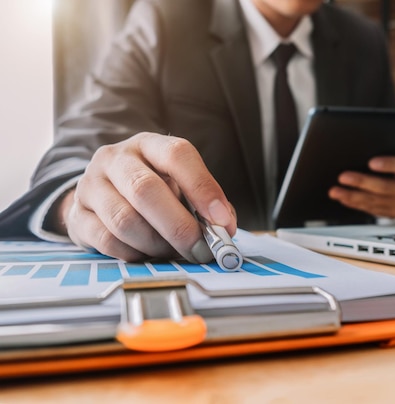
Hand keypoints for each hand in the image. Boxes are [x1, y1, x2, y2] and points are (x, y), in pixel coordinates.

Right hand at [53, 132, 236, 262]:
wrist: (100, 196)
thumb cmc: (153, 191)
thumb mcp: (180, 186)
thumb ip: (205, 204)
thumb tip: (224, 227)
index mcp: (149, 145)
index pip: (177, 154)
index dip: (203, 188)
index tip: (221, 221)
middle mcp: (116, 158)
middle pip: (146, 189)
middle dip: (179, 226)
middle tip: (200, 249)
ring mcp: (91, 185)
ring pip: (125, 219)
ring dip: (156, 243)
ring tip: (173, 251)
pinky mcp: (77, 215)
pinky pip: (107, 240)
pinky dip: (134, 253)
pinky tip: (146, 254)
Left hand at [328, 156, 394, 218]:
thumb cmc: (394, 166)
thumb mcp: (394, 156)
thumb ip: (380, 153)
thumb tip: (356, 150)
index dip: (388, 164)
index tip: (371, 162)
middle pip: (385, 187)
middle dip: (362, 182)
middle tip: (343, 177)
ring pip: (374, 201)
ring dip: (352, 196)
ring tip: (335, 191)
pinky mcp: (391, 213)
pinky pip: (370, 209)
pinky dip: (355, 204)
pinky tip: (343, 198)